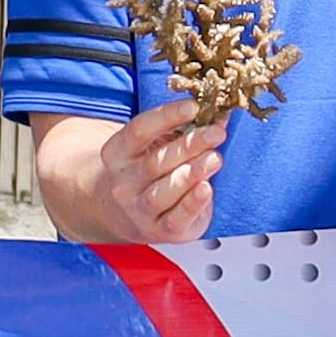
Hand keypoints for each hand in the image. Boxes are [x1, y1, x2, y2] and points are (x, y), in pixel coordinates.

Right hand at [94, 100, 222, 245]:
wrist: (128, 213)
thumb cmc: (149, 172)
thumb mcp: (156, 146)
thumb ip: (183, 132)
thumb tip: (217, 118)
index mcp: (117, 153)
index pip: (139, 130)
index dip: (167, 116)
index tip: (194, 107)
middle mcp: (124, 183)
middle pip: (156, 161)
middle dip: (190, 145)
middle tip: (215, 133)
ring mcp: (138, 209)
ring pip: (163, 191)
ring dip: (192, 173)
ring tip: (214, 158)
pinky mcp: (159, 229)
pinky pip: (175, 218)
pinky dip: (192, 204)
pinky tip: (206, 189)